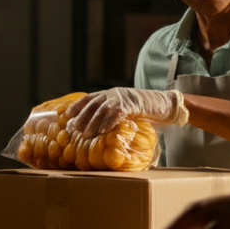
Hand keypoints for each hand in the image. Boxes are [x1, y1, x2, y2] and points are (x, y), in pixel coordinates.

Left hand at [66, 88, 188, 136]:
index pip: (89, 98)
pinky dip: (108, 122)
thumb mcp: (123, 109)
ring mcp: (123, 98)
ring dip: (93, 123)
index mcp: (109, 93)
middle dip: (82, 117)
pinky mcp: (132, 104)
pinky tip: (102, 131)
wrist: (161, 103)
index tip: (67, 116)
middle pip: (92, 104)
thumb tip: (95, 128)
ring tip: (86, 135)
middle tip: (75, 130)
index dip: (77, 106)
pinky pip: (117, 113)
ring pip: (102, 109)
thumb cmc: (142, 110)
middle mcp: (113, 93)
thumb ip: (110, 114)